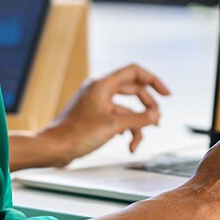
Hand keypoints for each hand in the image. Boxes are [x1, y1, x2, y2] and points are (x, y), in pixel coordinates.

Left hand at [39, 64, 170, 165]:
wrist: (53, 148)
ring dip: (135, 125)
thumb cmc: (77, 134)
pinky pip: (117, 117)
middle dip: (147, 107)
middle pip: (133, 90)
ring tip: (138, 143)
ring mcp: (97, 103)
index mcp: (103, 84)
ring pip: (126, 108)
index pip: (134, 72)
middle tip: (156, 121)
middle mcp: (100, 90)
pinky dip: (125, 129)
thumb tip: (156, 115)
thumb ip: (138, 119)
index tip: (166, 95)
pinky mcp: (94, 116)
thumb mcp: (113, 126)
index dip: (153, 81)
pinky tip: (127, 143)